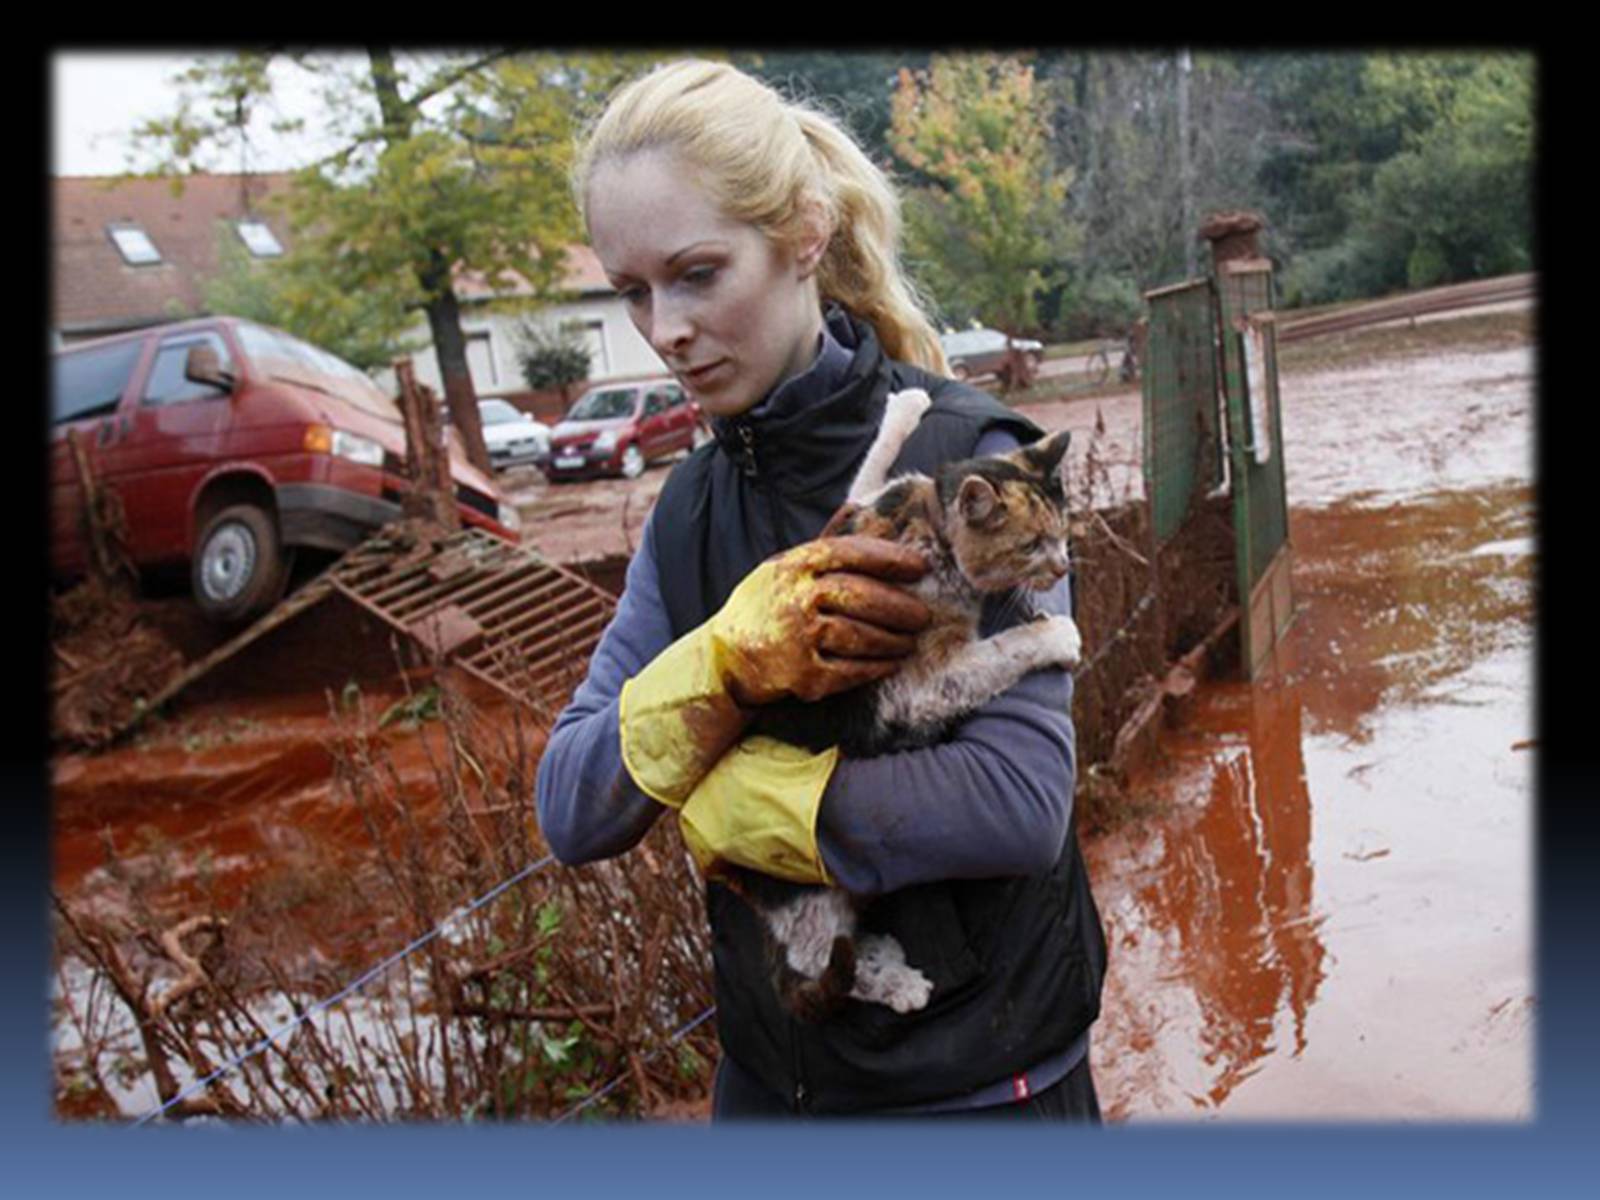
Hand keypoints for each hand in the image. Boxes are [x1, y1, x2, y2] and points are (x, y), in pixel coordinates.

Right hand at [618, 535, 927, 809]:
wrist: (724, 659)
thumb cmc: (762, 607)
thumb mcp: (782, 566)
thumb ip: (822, 544)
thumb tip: (859, 508)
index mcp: (793, 565)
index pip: (850, 553)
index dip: (890, 557)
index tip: (919, 566)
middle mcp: (795, 598)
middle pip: (862, 596)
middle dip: (901, 606)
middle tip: (923, 614)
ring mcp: (798, 638)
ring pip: (862, 635)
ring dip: (894, 639)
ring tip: (910, 639)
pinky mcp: (803, 675)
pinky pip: (853, 670)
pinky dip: (877, 667)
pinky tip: (891, 663)